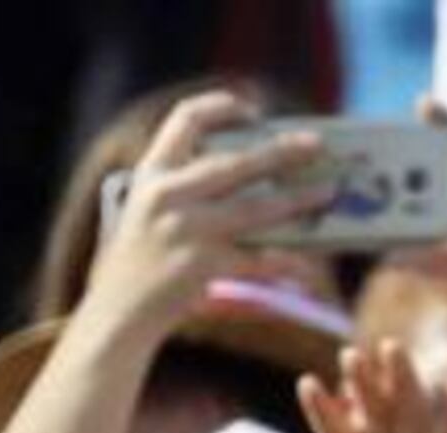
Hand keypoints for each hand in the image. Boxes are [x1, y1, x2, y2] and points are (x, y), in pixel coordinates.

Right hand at [79, 90, 332, 337]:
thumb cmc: (141, 260)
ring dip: (298, 200)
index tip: (255, 112)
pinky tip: (308, 263)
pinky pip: (257, 259)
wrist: (117, 311)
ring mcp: (185, 230)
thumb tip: (263, 178)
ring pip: (256, 208)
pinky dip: (284, 261)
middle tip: (316, 145)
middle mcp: (166, 195)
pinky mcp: (202, 266)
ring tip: (329, 192)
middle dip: (281, 152)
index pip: (185, 119)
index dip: (222, 107)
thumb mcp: (150, 210)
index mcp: (152, 173)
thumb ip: (189, 188)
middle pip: (235, 162)